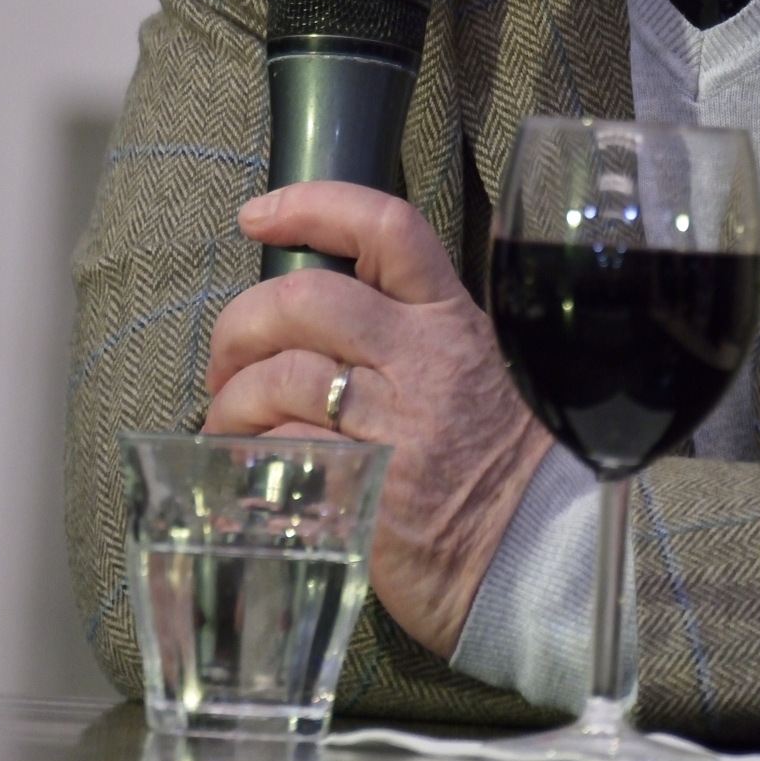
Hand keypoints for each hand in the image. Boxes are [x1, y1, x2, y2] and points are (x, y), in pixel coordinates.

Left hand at [202, 184, 552, 657]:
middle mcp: (422, 359)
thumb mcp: (466, 369)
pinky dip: (249, 456)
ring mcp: (395, 423)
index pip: (387, 229)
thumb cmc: (492, 461)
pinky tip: (249, 468)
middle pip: (307, 298)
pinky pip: (281, 451)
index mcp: (449, 319)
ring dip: (232, 399)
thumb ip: (404, 333)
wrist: (533, 553)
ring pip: (281, 377)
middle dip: (242, 323)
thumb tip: (314, 312)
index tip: (256, 216)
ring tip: (228, 422)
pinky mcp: (366, 486)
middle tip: (226, 359)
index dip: (313, 206)